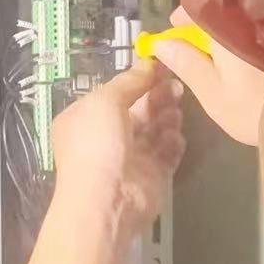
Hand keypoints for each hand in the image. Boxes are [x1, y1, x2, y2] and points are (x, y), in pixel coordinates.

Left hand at [49, 57, 185, 236]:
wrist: (107, 200)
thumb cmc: (97, 144)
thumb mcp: (106, 100)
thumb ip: (130, 81)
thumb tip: (148, 63)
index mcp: (86, 118)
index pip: (116, 93)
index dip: (138, 79)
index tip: (162, 67)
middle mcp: (106, 137)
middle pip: (138, 110)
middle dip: (157, 97)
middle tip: (177, 87)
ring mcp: (130, 158)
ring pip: (154, 131)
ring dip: (167, 118)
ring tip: (176, 112)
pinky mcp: (151, 176)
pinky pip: (166, 153)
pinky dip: (173, 143)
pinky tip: (176, 136)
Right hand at [150, 0, 263, 147]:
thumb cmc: (255, 109)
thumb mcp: (213, 93)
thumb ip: (186, 64)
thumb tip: (161, 43)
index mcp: (226, 24)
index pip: (196, 5)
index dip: (182, 19)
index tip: (176, 32)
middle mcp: (252, 11)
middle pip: (222, 5)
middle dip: (208, 23)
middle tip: (202, 49)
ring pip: (244, 12)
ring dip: (232, 27)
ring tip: (228, 54)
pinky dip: (254, 32)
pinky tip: (253, 54)